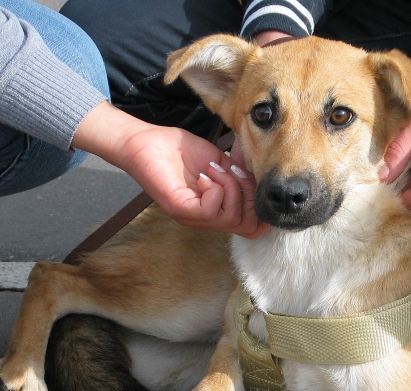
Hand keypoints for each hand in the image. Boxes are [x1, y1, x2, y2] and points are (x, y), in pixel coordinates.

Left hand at [72, 102, 268, 237]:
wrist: (148, 141)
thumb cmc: (180, 151)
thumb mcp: (220, 162)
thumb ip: (239, 172)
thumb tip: (263, 171)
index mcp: (217, 210)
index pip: (251, 229)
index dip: (262, 211)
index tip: (255, 181)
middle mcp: (206, 220)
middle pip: (247, 226)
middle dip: (249, 195)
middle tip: (234, 172)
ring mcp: (193, 218)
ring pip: (231, 218)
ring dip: (231, 187)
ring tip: (215, 170)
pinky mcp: (181, 210)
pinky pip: (211, 211)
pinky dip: (215, 189)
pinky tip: (204, 175)